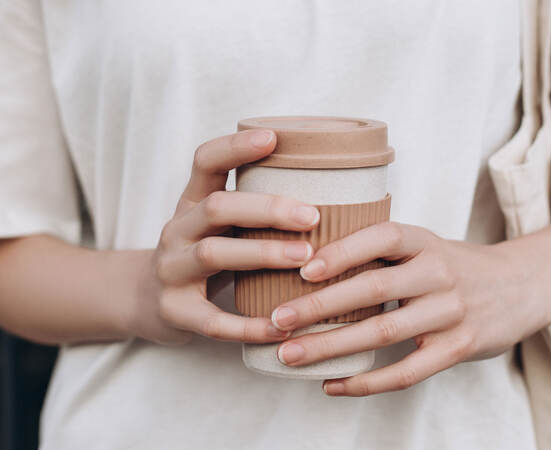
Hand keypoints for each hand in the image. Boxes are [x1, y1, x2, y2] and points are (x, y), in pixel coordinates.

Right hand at [131, 130, 319, 344]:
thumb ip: (253, 211)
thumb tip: (334, 198)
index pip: (205, 161)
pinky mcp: (173, 311)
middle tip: (312, 216)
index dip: (235, 147)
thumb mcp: (216, 225)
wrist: (143, 300)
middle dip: (267, 209)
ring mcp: (171, 270)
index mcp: (191, 202)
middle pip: (217, 207)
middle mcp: (176, 230)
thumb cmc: (201, 255)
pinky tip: (280, 326)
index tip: (274, 137)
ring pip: (212, 254)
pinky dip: (247, 325)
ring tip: (305, 258)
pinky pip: (212, 320)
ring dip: (261, 254)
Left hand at [270, 222, 550, 395]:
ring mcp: (452, 312)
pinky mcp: (460, 348)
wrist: (524, 285)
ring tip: (290, 354)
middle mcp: (440, 273)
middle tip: (277, 320)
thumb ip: (384, 251)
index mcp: (427, 241)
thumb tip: (312, 259)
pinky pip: (407, 372)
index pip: (382, 237)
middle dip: (321, 306)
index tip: (303, 268)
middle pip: (374, 288)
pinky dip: (366, 383)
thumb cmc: (457, 265)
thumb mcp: (428, 244)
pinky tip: (331, 385)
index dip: (343, 251)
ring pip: (384, 333)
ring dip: (332, 346)